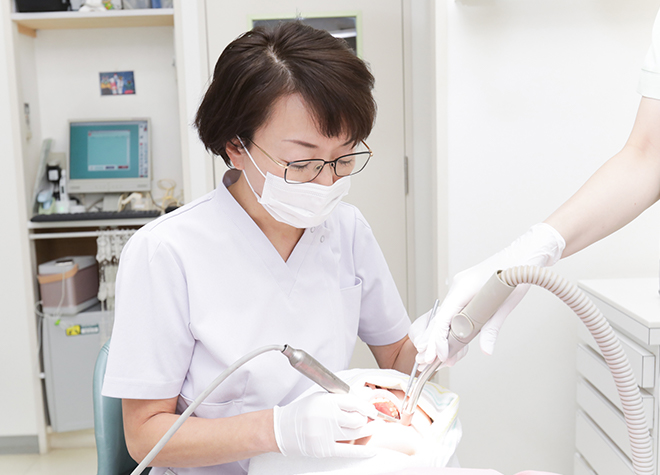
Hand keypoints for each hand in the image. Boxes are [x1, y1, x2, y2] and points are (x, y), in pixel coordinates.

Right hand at [273, 392, 377, 457]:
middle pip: (357, 419)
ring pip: (355, 433)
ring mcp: (325, 434)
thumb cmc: (302, 412)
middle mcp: (326, 416)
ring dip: (368, 431)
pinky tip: (372, 451)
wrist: (281, 429)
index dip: (366, 407)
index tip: (372, 409)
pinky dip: (362, 451)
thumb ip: (340, 399)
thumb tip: (365, 398)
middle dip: (367, 419)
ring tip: (374, 428)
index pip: (353, 402)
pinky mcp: (324, 449)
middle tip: (372, 419)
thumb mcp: (319, 398)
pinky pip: (348, 450)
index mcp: (325, 401)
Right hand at [409, 223, 564, 368]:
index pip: (443, 317)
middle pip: (439, 317)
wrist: (526, 253)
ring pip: (445, 315)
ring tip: (439, 356)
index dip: (437, 338)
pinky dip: (450, 326)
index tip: (437, 355)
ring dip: (440, 335)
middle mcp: (457, 286)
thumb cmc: (517, 271)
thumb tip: (486, 349)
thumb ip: (492, 328)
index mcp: (464, 287)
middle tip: (427, 361)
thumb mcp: (505, 304)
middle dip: (432, 340)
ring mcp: (460, 287)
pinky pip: (453, 309)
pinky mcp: (466, 289)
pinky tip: (450, 340)